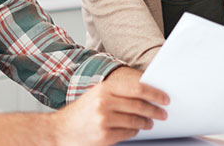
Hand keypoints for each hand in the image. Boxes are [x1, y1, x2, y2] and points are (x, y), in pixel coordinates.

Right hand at [50, 67, 169, 144]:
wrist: (58, 131)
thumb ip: (117, 93)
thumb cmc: (79, 114)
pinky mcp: (105, 136)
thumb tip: (144, 94)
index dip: (154, 93)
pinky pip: (128, 133)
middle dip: (155, 110)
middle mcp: (104, 102)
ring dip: (146, 122)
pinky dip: (135, 131)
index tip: (164, 98)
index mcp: (104, 89)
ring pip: (136, 120)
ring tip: (150, 122)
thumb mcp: (95, 96)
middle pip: (139, 105)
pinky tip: (135, 130)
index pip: (137, 88)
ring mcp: (104, 120)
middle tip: (162, 113)